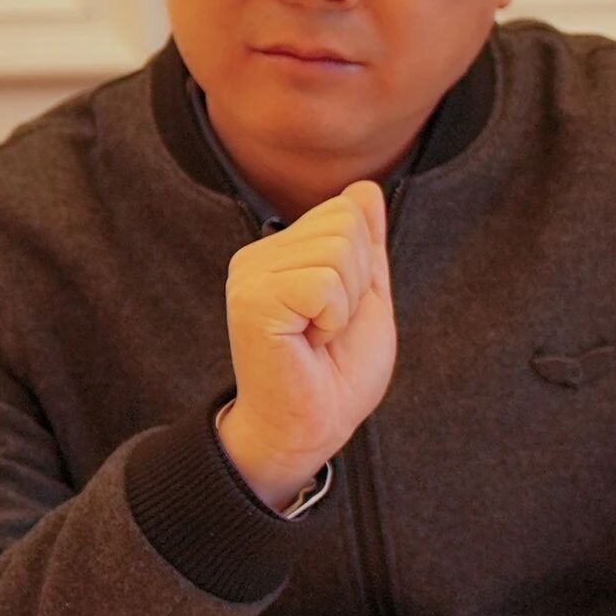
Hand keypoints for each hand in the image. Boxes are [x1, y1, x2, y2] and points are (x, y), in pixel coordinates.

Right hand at [217, 181, 394, 508]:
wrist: (313, 427)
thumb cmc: (337, 372)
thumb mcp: (365, 297)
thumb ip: (366, 245)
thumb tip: (365, 188)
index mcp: (282, 252)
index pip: (349, 210)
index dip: (365, 266)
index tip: (338, 312)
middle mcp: (258, 256)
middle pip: (346, 224)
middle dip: (357, 283)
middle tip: (328, 328)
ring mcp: (249, 275)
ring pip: (338, 250)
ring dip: (344, 305)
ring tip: (317, 336)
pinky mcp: (251, 299)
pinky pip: (323, 283)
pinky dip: (332, 319)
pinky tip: (307, 344)